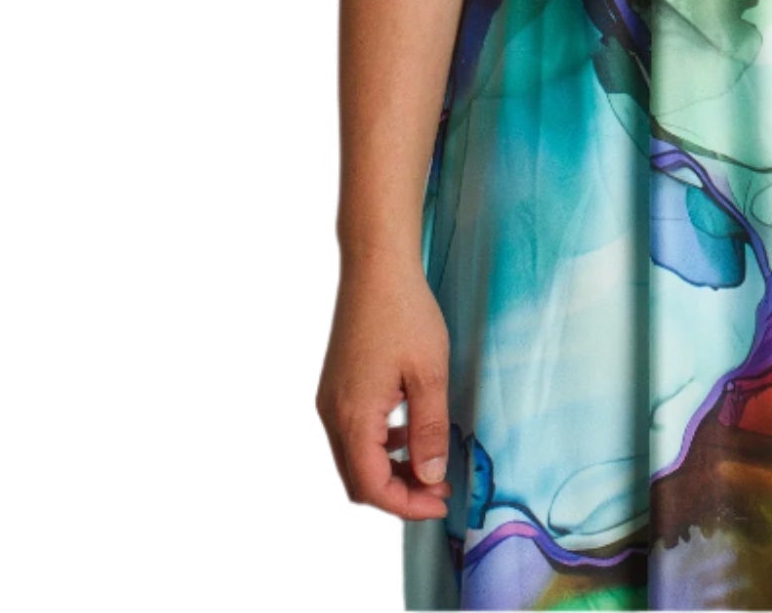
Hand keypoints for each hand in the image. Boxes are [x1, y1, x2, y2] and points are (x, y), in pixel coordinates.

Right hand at [316, 255, 456, 519]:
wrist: (375, 265)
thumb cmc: (406, 313)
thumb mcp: (430, 373)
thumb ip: (430, 429)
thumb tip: (430, 477)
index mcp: (353, 418)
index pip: (372, 487)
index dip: (407, 505)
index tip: (442, 501)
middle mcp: (332, 415)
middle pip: (358, 479)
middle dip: (399, 493)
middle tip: (440, 488)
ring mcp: (330, 399)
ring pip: (354, 458)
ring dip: (389, 470)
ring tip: (430, 463)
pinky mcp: (335, 385)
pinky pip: (353, 433)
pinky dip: (379, 445)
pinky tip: (409, 429)